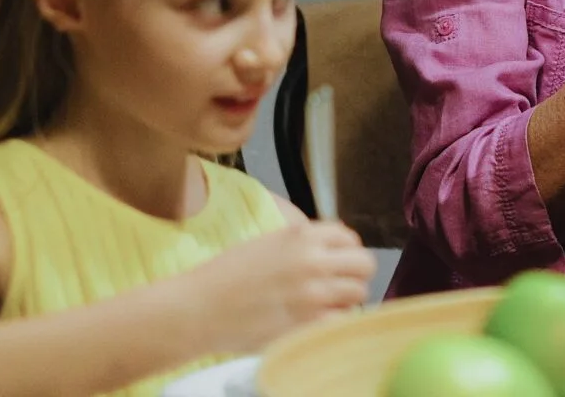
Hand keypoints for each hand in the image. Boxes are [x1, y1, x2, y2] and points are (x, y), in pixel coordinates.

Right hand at [191, 220, 376, 354]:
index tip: (340, 260)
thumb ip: (304, 241)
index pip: (350, 237)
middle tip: (342, 283)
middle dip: (356, 273)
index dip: (348, 249)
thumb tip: (334, 245)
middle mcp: (313, 262)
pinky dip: (335, 323)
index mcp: (303, 236)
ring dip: (348, 299)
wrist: (200, 309)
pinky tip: (319, 323)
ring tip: (331, 304)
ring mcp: (313, 296)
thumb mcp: (270, 241)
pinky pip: (342, 322)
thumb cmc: (228, 273)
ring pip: (358, 294)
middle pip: (364, 264)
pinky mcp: (306, 327)